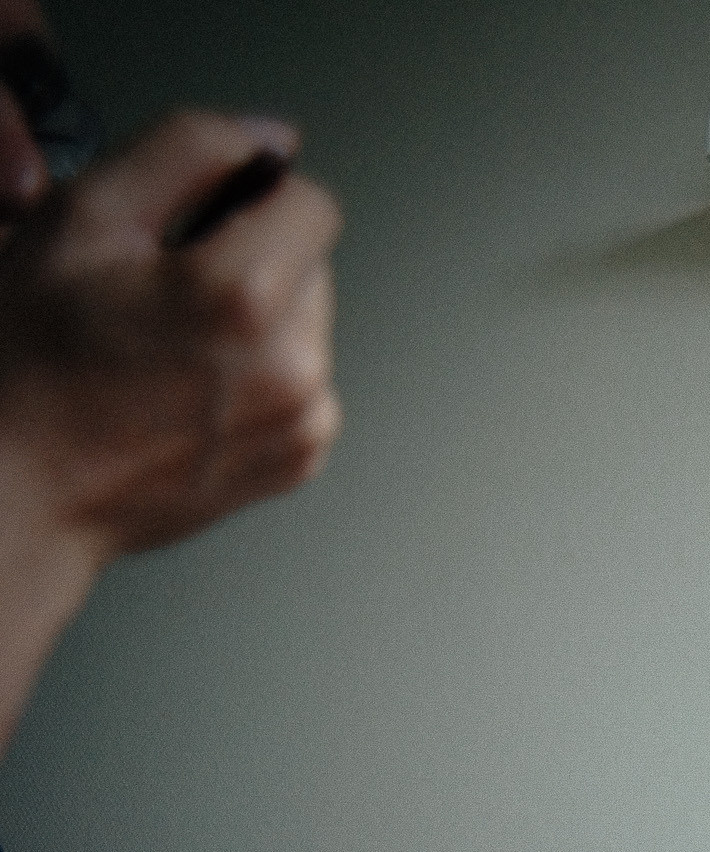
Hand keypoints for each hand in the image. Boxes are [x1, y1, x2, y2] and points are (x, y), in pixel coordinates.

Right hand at [0, 108, 340, 566]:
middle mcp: (293, 366)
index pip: (311, 203)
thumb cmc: (30, 362)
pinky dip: (256, 375)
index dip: (250, 197)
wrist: (20, 487)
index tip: (199, 222)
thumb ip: (187, 151)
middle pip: (309, 264)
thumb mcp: (84, 216)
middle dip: (248, 260)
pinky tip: (185, 390)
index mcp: (244, 296)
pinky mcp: (300, 457)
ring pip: (304, 324)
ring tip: (164, 349)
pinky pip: (300, 382)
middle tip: (157, 294)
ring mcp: (302, 421)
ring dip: (252, 320)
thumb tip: (270, 137)